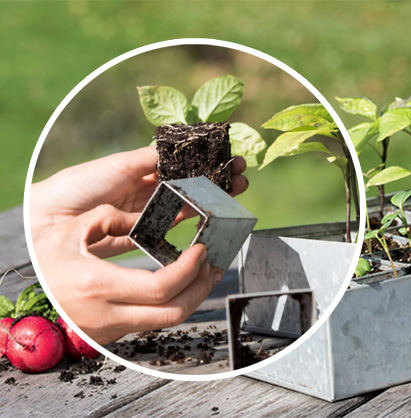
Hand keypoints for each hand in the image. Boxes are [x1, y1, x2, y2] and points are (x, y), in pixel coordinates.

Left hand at [30, 146, 247, 256]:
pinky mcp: (145, 234)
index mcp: (141, 168)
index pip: (182, 162)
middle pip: (190, 182)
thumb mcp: (120, 165)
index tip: (228, 154)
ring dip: (212, 197)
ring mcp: (148, 211)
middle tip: (241, 174)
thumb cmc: (80, 186)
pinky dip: (194, 218)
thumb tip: (183, 144)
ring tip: (235, 190)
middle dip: (217, 178)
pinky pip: (174, 225)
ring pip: (188, 202)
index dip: (206, 158)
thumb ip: (152, 157)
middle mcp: (148, 189)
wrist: (52, 219)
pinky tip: (211, 212)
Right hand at [34, 204, 221, 343]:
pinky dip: (175, 303)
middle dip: (201, 288)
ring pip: (167, 322)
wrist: (27, 294)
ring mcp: (111, 328)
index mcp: (98, 286)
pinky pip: (154, 322)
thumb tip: (144, 218)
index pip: (162, 288)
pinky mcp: (114, 333)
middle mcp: (107, 313)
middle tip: (212, 265)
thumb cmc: (44, 259)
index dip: (189, 270)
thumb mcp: (71, 231)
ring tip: (205, 274)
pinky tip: (182, 285)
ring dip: (194, 298)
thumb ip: (109, 218)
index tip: (201, 251)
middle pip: (173, 312)